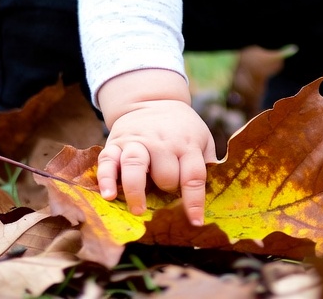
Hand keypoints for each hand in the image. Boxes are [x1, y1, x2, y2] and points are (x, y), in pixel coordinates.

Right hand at [96, 70, 216, 225]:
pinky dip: (106, 179)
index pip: (193, 174)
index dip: (194, 201)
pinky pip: (107, 161)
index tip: (195, 222)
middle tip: (165, 195)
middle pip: (164, 173)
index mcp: (186, 143)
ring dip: (135, 189)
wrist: (152, 100)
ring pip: (135, 164)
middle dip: (166, 189)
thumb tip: (216, 197)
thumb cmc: (181, 128)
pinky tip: (109, 196)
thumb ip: (207, 164)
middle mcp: (161, 141)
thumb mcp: (201, 138)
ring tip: (138, 210)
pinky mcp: (115, 143)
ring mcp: (136, 141)